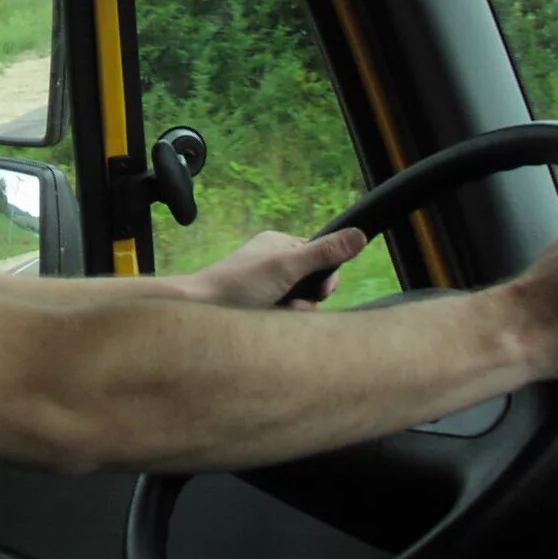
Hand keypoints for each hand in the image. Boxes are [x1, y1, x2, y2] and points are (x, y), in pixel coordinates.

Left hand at [185, 228, 367, 309]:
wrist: (198, 311)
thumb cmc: (238, 285)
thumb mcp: (286, 267)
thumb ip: (323, 253)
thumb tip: (359, 234)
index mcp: (279, 244)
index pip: (320, 257)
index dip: (326, 277)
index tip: (321, 290)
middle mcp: (272, 263)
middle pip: (312, 284)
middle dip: (308, 299)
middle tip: (292, 303)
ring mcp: (264, 286)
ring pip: (300, 304)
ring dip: (294, 313)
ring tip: (275, 314)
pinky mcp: (257, 308)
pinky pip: (283, 317)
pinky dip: (280, 321)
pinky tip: (268, 324)